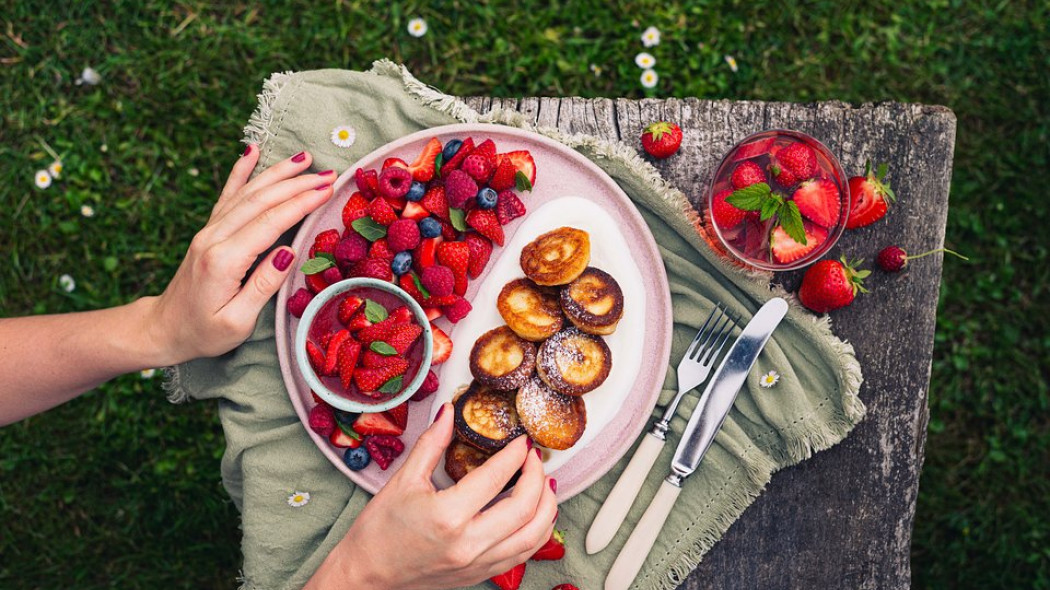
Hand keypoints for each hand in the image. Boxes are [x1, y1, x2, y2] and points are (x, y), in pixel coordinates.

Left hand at [145, 147, 332, 364]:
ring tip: (305, 158)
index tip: (329, 189)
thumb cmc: (203, 332)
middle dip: (298, 184)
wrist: (163, 328)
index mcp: (224, 260)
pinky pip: (228, 194)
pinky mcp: (208, 230)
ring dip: (278, 173)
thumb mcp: (237, 321)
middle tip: (330, 174)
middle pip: (261, 200)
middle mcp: (214, 238)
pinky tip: (251, 151)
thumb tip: (289, 252)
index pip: (270, 223)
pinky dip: (240, 170)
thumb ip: (263, 286)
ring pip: (247, 192)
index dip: (302, 203)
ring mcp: (209, 231)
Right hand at [308, 403, 557, 589]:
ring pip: (533, 535)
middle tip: (534, 457)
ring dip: (547, 506)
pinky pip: (524, 553)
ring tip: (545, 483)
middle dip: (537, 476)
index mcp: (447, 516)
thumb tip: (449, 412)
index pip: (496, 477)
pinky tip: (537, 513)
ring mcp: (477, 563)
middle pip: (524, 507)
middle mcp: (468, 544)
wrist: (365, 576)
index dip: (515, 454)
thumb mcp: (403, 480)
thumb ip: (432, 444)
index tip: (521, 440)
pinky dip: (538, 531)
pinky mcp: (480, 574)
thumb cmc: (378, 531)